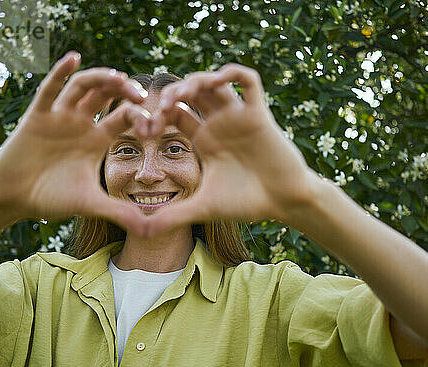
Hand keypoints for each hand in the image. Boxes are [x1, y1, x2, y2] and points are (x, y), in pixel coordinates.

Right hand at [0, 52, 151, 234]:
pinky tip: (74, 57)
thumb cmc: (53, 199)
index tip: (154, 125)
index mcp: (97, 139)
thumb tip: (150, 232)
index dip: (140, 117)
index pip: (124, 117)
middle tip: (141, 95)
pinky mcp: (37, 116)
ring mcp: (60, 117)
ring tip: (119, 77)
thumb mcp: (91, 205)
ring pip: (83, 87)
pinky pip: (49, 89)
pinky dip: (60, 72)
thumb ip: (120, 213)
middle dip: (125, 91)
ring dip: (101, 78)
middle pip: (107, 95)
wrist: (15, 199)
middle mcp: (81, 123)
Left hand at [144, 64, 320, 234]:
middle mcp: (219, 124)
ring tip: (182, 94)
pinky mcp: (258, 113)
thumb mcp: (202, 208)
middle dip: (171, 94)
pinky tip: (217, 80)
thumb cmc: (246, 203)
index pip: (175, 115)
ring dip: (196, 80)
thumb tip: (143, 233)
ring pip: (214, 83)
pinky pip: (248, 81)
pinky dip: (232, 72)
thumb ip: (173, 217)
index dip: (157, 115)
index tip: (145, 128)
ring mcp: (238, 117)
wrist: (284, 203)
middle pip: (191, 94)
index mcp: (205, 141)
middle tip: (159, 108)